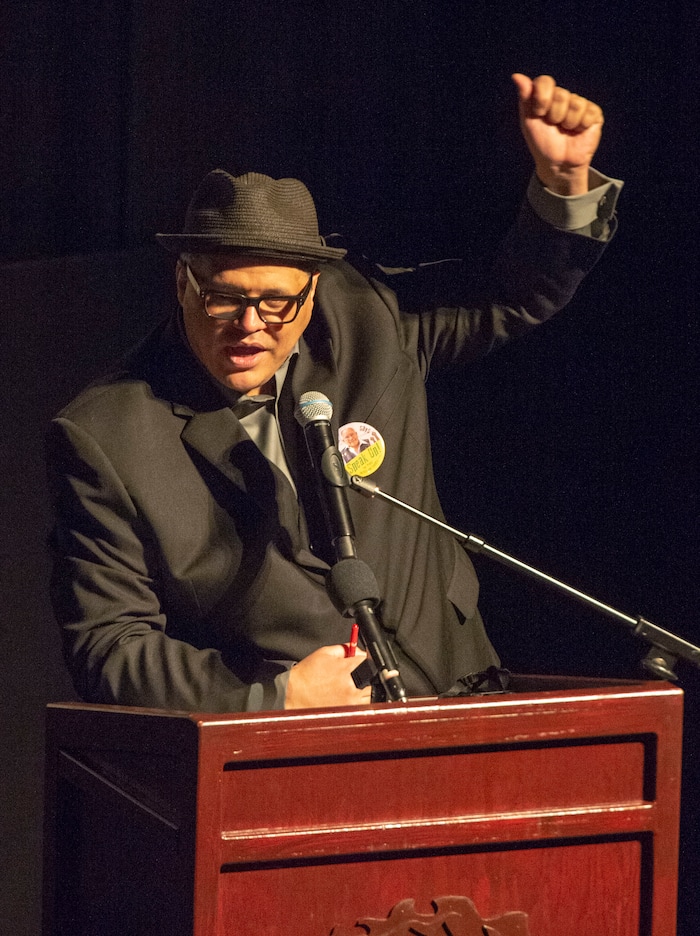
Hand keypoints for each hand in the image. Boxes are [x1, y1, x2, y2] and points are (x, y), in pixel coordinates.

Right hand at [285, 644, 371, 708]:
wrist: (293, 694)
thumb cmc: (306, 675)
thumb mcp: (325, 653)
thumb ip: (345, 649)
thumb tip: (358, 650)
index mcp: (348, 669)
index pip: (370, 661)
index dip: (366, 659)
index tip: (361, 661)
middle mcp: (353, 687)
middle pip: (373, 679)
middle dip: (366, 675)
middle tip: (353, 675)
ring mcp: (352, 702)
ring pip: (370, 695)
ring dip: (364, 690)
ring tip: (348, 687)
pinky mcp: (348, 713)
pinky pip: (362, 707)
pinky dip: (358, 703)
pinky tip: (345, 698)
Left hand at [512, 73, 603, 195]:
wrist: (557, 163)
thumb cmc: (542, 143)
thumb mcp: (528, 121)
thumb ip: (525, 98)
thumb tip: (516, 76)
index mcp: (547, 96)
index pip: (545, 82)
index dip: (542, 99)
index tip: (539, 114)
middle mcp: (564, 97)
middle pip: (560, 95)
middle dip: (554, 115)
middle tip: (554, 126)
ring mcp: (580, 104)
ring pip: (575, 104)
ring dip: (568, 122)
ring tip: (566, 130)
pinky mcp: (594, 114)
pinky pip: (588, 112)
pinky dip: (580, 125)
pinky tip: (578, 132)